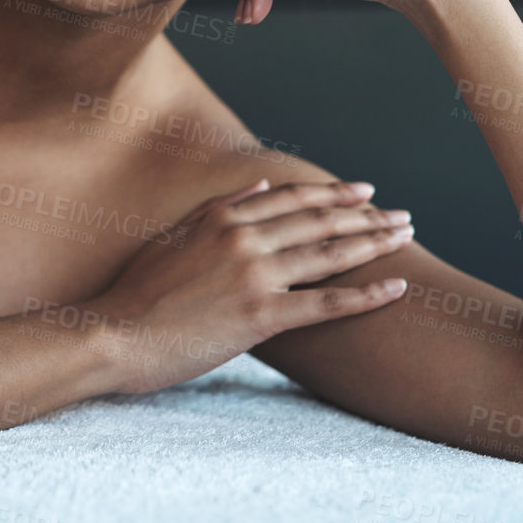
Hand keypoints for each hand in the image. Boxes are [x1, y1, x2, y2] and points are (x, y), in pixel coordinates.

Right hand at [81, 178, 413, 394]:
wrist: (115, 334)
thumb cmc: (136, 292)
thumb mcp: (174, 237)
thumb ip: (219, 209)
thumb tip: (260, 188)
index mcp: (223, 218)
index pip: (294, 199)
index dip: (334, 194)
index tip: (365, 194)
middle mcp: (244, 238)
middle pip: (320, 220)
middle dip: (367, 216)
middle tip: (403, 216)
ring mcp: (255, 276)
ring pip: (330, 253)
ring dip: (374, 243)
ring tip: (406, 238)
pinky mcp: (260, 316)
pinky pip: (326, 304)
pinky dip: (366, 295)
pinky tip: (396, 288)